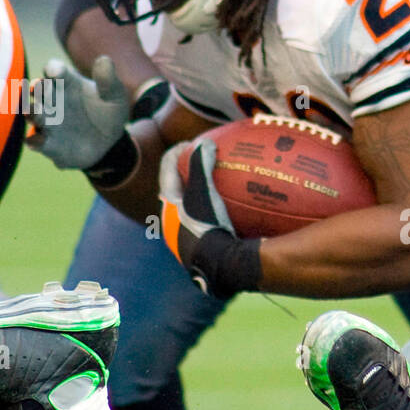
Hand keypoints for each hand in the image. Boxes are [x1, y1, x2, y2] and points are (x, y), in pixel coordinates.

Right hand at [27, 55, 128, 168]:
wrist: (109, 143)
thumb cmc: (108, 112)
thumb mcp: (114, 96)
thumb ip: (108, 80)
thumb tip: (105, 60)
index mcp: (66, 82)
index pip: (54, 69)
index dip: (54, 69)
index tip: (56, 72)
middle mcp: (52, 99)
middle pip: (38, 89)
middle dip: (36, 88)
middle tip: (38, 88)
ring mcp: (48, 121)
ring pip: (32, 113)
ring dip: (31, 112)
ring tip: (32, 112)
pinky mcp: (48, 143)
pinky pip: (34, 141)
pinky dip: (34, 140)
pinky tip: (37, 141)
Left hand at [159, 138, 233, 270]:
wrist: (220, 267)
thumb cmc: (207, 226)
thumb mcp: (203, 192)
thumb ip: (201, 165)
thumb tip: (205, 142)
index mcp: (168, 207)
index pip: (167, 170)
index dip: (176, 152)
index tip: (191, 143)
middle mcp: (173, 224)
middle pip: (178, 191)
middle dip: (190, 175)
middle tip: (206, 163)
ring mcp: (187, 240)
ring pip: (193, 210)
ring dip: (205, 197)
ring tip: (224, 187)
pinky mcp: (203, 252)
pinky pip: (211, 224)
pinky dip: (221, 214)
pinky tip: (242, 215)